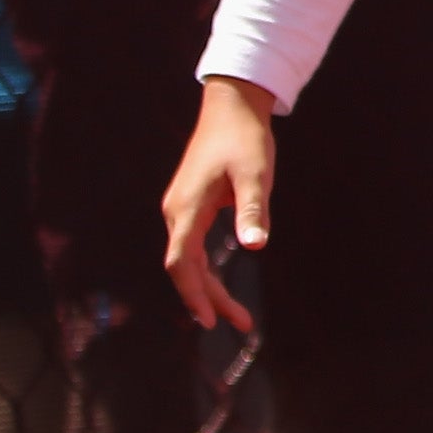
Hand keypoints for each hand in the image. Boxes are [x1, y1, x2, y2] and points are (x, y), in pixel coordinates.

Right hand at [162, 75, 283, 333]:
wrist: (232, 107)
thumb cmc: (245, 139)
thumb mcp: (256, 174)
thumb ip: (254, 209)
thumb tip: (254, 246)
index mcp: (187, 208)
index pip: (181, 262)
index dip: (192, 293)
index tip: (208, 320)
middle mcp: (177, 213)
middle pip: (186, 268)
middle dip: (210, 298)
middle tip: (242, 324)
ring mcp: (181, 211)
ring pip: (189, 261)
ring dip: (210, 289)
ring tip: (239, 317)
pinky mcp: (191, 207)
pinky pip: (193, 249)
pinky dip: (206, 272)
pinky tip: (220, 289)